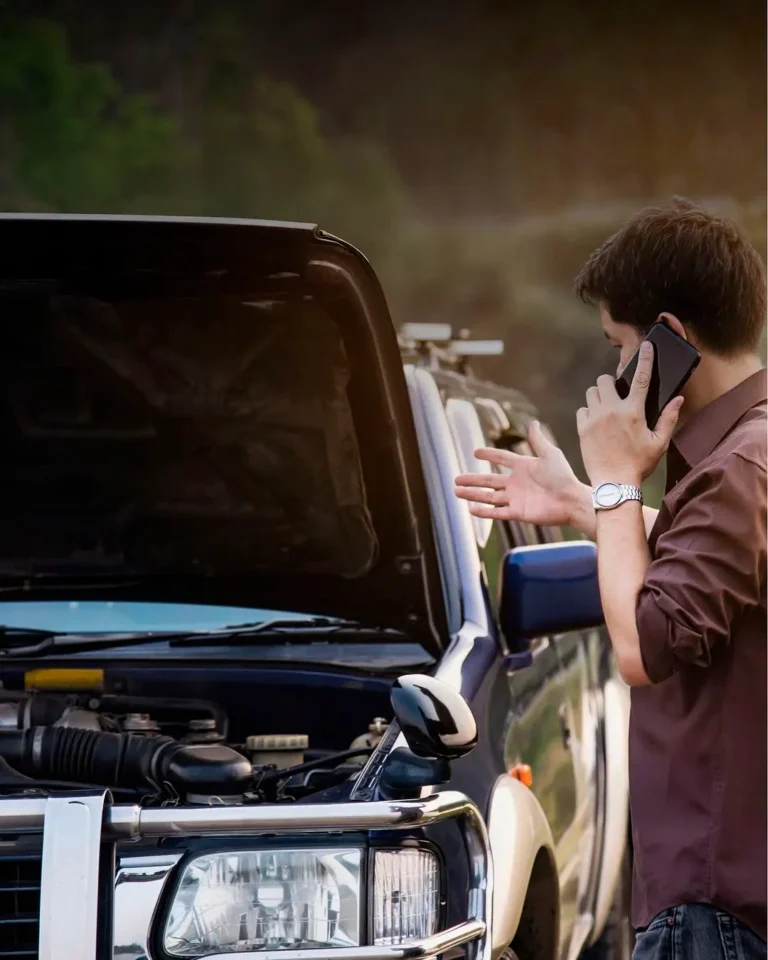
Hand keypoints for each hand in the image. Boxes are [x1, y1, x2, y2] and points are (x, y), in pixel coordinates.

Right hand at [454, 420, 583, 526]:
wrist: (571, 499)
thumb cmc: (564, 477)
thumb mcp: (550, 454)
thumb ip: (538, 440)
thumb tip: (533, 423)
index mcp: (523, 467)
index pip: (501, 458)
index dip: (489, 454)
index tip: (475, 452)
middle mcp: (516, 483)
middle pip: (488, 480)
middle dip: (472, 480)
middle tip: (456, 479)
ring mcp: (515, 498)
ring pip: (488, 496)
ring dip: (472, 494)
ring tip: (457, 492)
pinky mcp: (517, 512)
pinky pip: (497, 512)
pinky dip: (484, 512)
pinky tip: (470, 509)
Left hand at [577, 341, 683, 485]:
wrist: (614, 484)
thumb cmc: (639, 465)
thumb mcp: (659, 443)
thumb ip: (668, 418)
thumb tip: (678, 399)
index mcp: (633, 412)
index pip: (641, 378)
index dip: (645, 359)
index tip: (646, 345)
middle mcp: (612, 410)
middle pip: (605, 380)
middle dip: (611, 383)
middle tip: (617, 395)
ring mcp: (595, 418)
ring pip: (592, 392)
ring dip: (599, 395)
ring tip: (606, 408)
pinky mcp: (582, 428)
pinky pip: (582, 409)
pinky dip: (588, 412)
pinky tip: (596, 422)